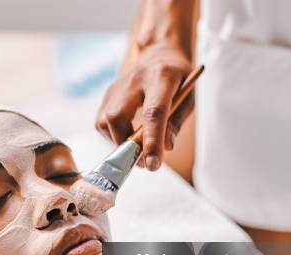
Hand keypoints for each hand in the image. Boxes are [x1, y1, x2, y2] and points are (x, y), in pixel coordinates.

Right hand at [95, 43, 193, 170]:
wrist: (159, 54)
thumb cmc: (178, 80)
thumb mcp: (188, 98)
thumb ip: (176, 122)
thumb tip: (164, 148)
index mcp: (162, 77)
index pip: (154, 113)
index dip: (152, 141)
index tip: (153, 165)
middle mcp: (135, 79)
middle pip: (118, 116)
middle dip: (127, 145)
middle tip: (142, 161)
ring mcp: (117, 86)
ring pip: (105, 121)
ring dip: (119, 142)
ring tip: (136, 148)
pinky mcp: (108, 94)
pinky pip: (101, 122)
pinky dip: (112, 136)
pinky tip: (126, 136)